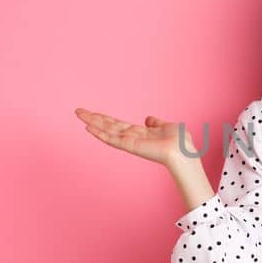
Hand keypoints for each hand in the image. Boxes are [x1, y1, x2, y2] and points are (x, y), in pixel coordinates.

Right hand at [74, 107, 198, 166]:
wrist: (183, 151)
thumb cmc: (180, 142)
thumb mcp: (168, 126)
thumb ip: (156, 123)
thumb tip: (148, 118)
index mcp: (140, 133)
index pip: (117, 124)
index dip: (104, 118)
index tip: (92, 113)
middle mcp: (131, 138)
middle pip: (108, 126)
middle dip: (93, 118)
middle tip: (78, 111)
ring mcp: (129, 142)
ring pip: (106, 130)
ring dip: (92, 122)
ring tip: (79, 115)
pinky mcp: (129, 146)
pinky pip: (111, 139)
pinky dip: (100, 133)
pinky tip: (89, 128)